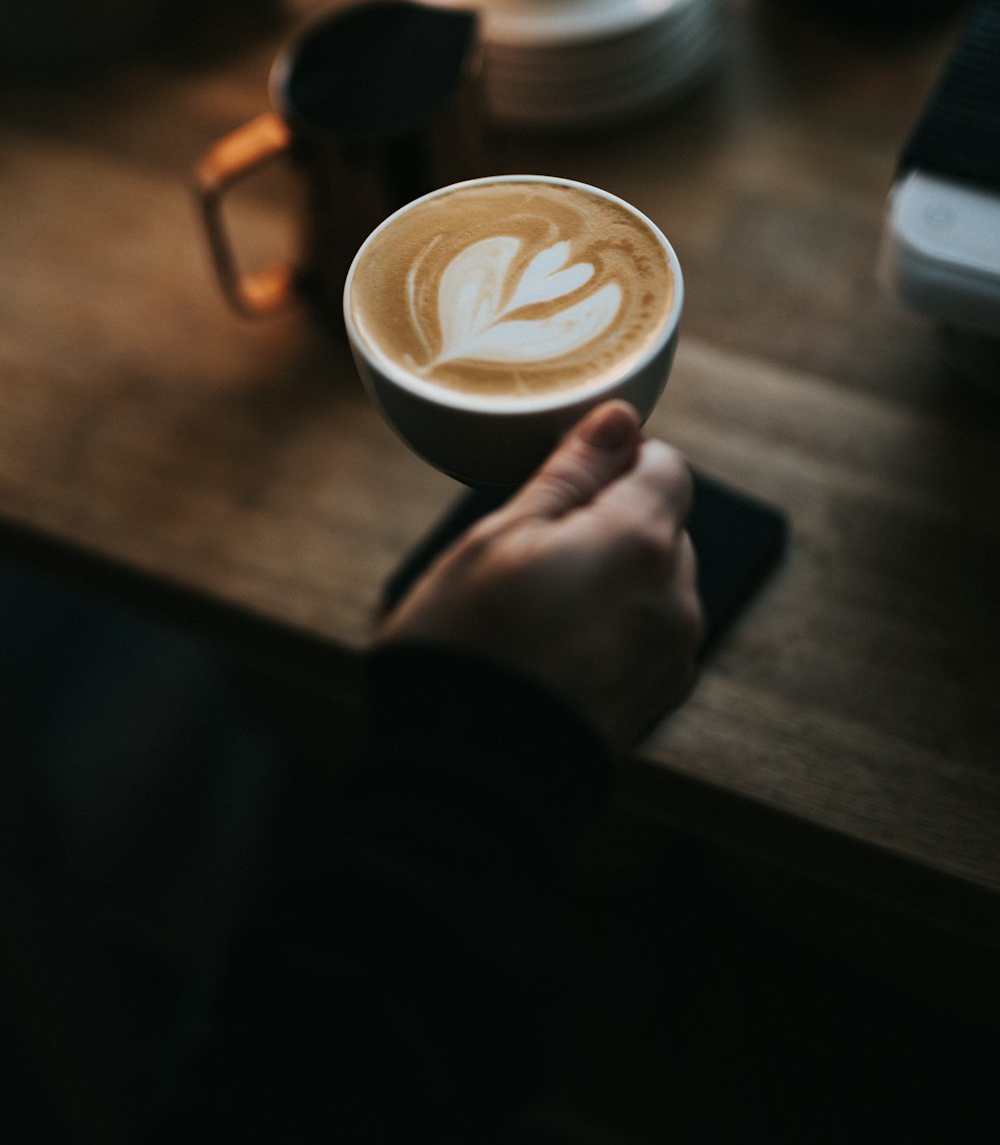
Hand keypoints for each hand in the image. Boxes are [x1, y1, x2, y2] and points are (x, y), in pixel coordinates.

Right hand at [378, 401, 702, 753]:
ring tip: (538, 609)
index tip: (562, 485)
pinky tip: (556, 649)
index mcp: (641, 542)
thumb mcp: (499, 538)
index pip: (667, 464)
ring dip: (614, 577)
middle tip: (533, 551)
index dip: (616, 462)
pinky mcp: (660, 698)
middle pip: (664, 524)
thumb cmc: (468, 647)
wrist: (467, 782)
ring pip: (657, 581)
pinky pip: (650, 632)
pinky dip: (616, 626)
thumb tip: (620, 416)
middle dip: (612, 522)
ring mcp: (674, 654)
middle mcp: (678, 596)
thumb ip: (571, 473)